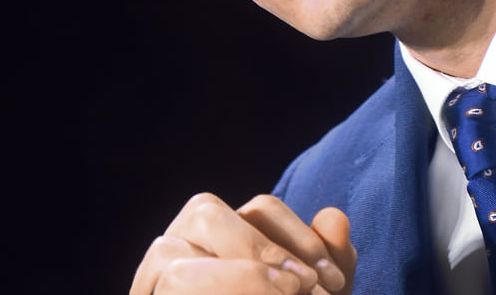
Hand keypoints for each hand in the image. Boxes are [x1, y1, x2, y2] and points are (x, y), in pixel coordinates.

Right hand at [129, 193, 357, 294]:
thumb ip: (334, 261)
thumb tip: (336, 218)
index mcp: (232, 235)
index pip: (262, 209)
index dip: (302, 239)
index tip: (332, 281)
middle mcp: (188, 246)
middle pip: (206, 212)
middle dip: (257, 248)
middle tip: (302, 286)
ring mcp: (159, 277)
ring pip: (168, 250)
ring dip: (234, 272)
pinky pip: (167, 284)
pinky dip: (221, 285)